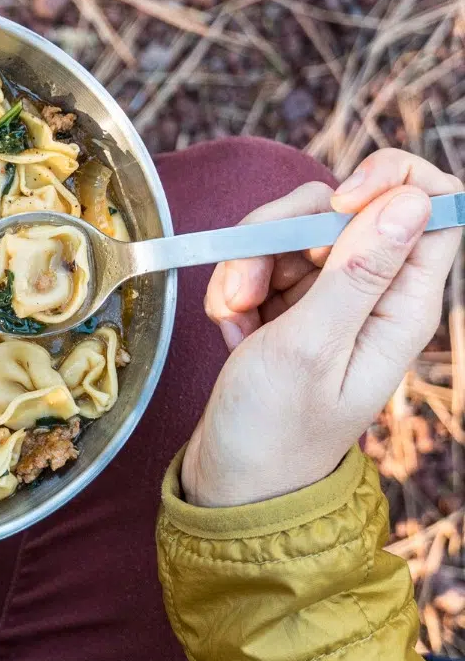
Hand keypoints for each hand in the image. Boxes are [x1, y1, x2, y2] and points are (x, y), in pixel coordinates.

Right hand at [184, 149, 462, 506]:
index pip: (431, 204)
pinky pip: (262, 259)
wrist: (232, 478)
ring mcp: (330, 297)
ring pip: (294, 231)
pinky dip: (234, 284)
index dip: (387, 181)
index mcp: (402, 305)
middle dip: (283, 232)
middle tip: (244, 285)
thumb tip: (411, 199)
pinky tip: (228, 327)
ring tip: (229, 315)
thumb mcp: (309, 348)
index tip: (332, 206)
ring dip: (246, 262)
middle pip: (344, 207)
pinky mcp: (290, 303)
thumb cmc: (273, 428)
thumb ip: (357, 272)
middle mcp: (374, 293)